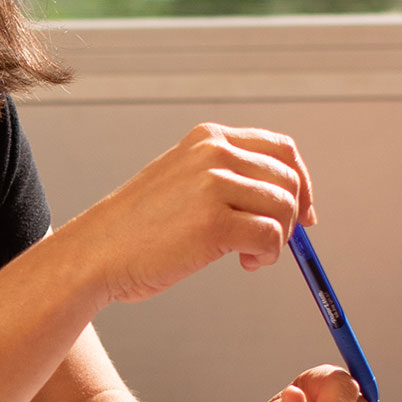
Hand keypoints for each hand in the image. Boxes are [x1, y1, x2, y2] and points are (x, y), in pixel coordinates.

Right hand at [76, 123, 316, 306]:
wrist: (96, 253)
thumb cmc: (140, 228)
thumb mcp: (186, 181)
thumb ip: (230, 180)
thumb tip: (293, 201)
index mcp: (208, 138)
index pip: (281, 149)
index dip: (301, 182)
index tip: (304, 212)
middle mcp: (213, 153)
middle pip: (288, 179)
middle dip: (292, 216)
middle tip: (272, 243)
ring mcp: (213, 186)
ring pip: (284, 209)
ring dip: (277, 240)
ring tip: (249, 255)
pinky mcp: (214, 224)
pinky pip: (270, 236)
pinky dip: (267, 255)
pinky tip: (244, 263)